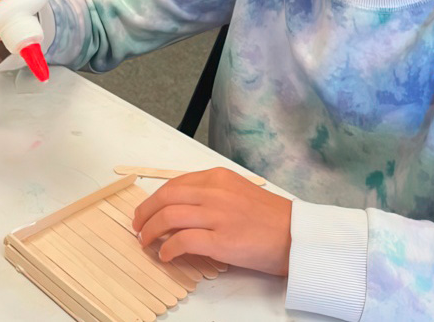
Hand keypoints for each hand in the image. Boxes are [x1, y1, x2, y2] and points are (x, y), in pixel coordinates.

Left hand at [132, 168, 291, 275]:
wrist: (295, 235)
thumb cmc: (270, 217)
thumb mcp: (238, 192)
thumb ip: (211, 194)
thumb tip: (181, 208)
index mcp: (219, 177)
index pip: (175, 184)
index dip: (154, 199)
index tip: (146, 211)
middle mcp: (215, 192)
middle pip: (165, 197)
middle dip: (145, 213)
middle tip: (138, 227)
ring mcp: (217, 215)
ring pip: (169, 217)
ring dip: (151, 231)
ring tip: (146, 242)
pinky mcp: (221, 240)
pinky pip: (182, 241)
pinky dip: (168, 249)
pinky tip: (166, 256)